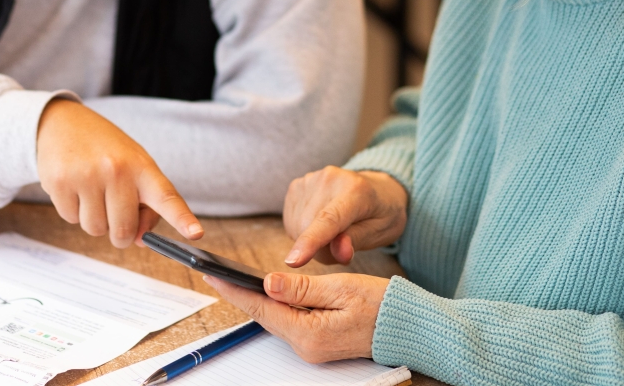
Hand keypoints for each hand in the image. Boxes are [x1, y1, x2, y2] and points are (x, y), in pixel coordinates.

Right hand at [36, 99, 202, 247]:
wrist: (63, 122)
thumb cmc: (105, 151)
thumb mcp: (133, 166)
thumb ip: (144, 204)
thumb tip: (137, 240)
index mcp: (142, 166)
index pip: (166, 197)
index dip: (182, 218)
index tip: (196, 233)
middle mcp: (116, 170)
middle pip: (123, 230)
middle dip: (119, 233)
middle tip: (114, 214)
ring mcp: (87, 176)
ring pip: (94, 229)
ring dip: (94, 220)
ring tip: (91, 192)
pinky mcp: (60, 182)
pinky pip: (70, 219)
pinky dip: (72, 210)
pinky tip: (74, 186)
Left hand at [204, 272, 388, 362]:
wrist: (410, 326)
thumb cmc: (382, 304)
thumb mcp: (340, 287)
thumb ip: (302, 287)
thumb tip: (268, 283)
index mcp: (310, 334)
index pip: (262, 308)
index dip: (235, 290)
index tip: (213, 276)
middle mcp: (307, 347)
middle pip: (265, 316)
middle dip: (241, 294)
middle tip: (216, 274)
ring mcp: (312, 348)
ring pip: (276, 319)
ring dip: (257, 299)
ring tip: (234, 280)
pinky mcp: (319, 343)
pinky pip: (290, 322)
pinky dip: (276, 306)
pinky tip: (267, 292)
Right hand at [283, 167, 407, 266]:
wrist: (379, 189)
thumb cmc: (382, 213)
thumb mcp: (380, 231)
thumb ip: (357, 240)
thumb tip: (339, 253)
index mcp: (357, 190)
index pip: (329, 218)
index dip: (311, 241)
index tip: (293, 262)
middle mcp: (330, 178)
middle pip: (307, 227)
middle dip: (320, 248)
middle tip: (342, 247)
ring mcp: (311, 179)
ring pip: (296, 226)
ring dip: (311, 240)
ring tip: (334, 234)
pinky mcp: (297, 184)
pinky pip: (290, 220)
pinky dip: (302, 231)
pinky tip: (320, 225)